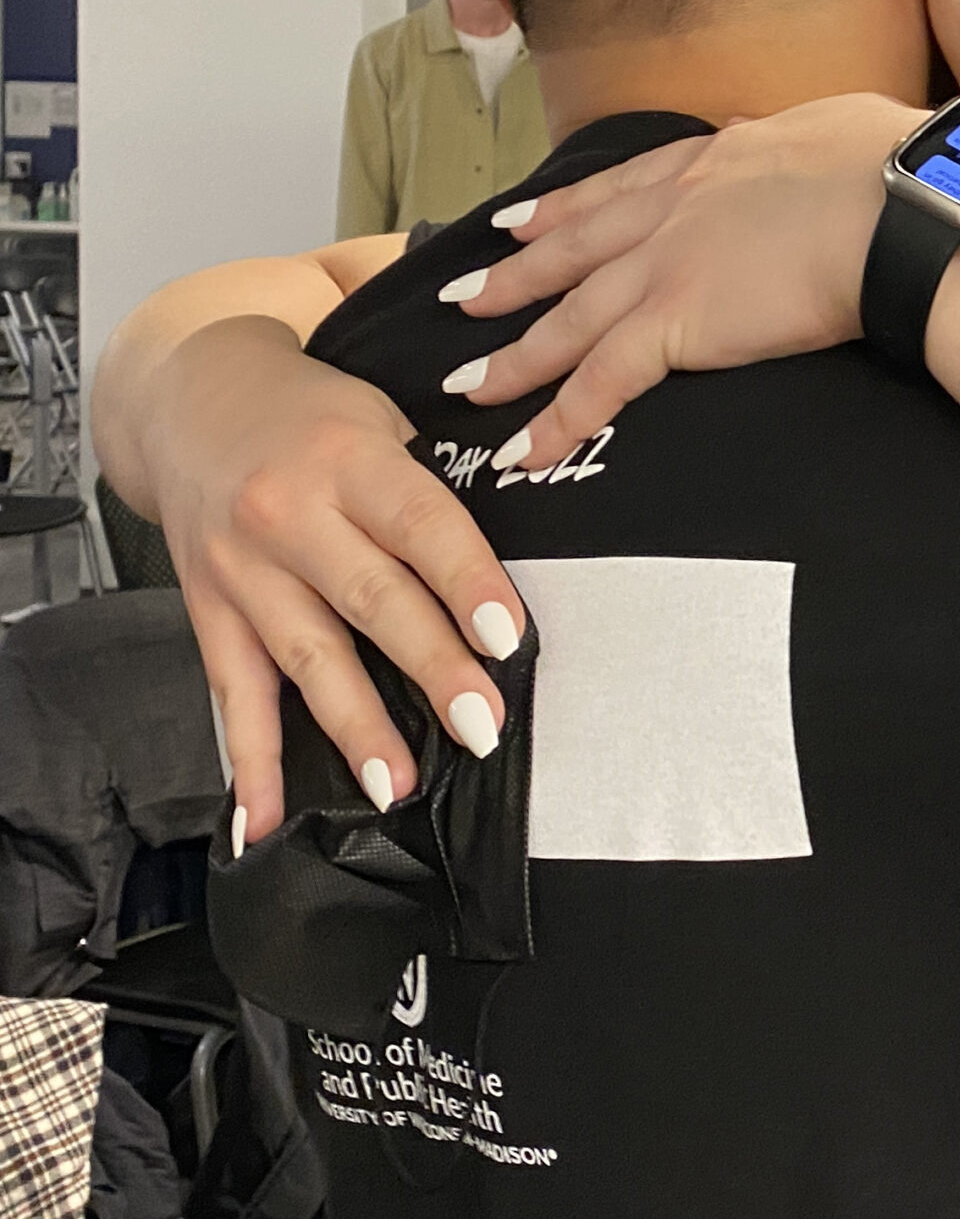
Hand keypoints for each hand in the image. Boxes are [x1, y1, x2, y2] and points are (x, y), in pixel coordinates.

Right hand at [141, 317, 526, 839]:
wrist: (192, 401)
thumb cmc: (309, 415)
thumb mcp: (378, 420)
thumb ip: (426, 492)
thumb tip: (495, 584)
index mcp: (349, 458)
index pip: (421, 525)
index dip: (468, 583)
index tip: (507, 638)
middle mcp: (289, 513)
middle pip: (370, 600)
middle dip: (431, 669)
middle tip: (480, 726)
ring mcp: (242, 568)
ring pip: (306, 656)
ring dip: (355, 727)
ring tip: (397, 784)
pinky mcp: (207, 609)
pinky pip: (231, 694)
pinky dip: (248, 763)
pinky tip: (263, 817)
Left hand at [442, 93, 918, 468]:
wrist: (896, 204)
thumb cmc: (891, 167)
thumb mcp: (835, 132)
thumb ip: (805, 149)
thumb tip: (820, 148)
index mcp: (710, 160)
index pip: (616, 189)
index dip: (562, 210)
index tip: (519, 222)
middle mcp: (671, 209)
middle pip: (570, 251)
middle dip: (513, 276)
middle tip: (462, 296)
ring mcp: (665, 266)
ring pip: (568, 321)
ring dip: (515, 357)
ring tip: (469, 386)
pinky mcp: (676, 324)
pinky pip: (601, 382)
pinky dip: (560, 420)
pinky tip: (528, 452)